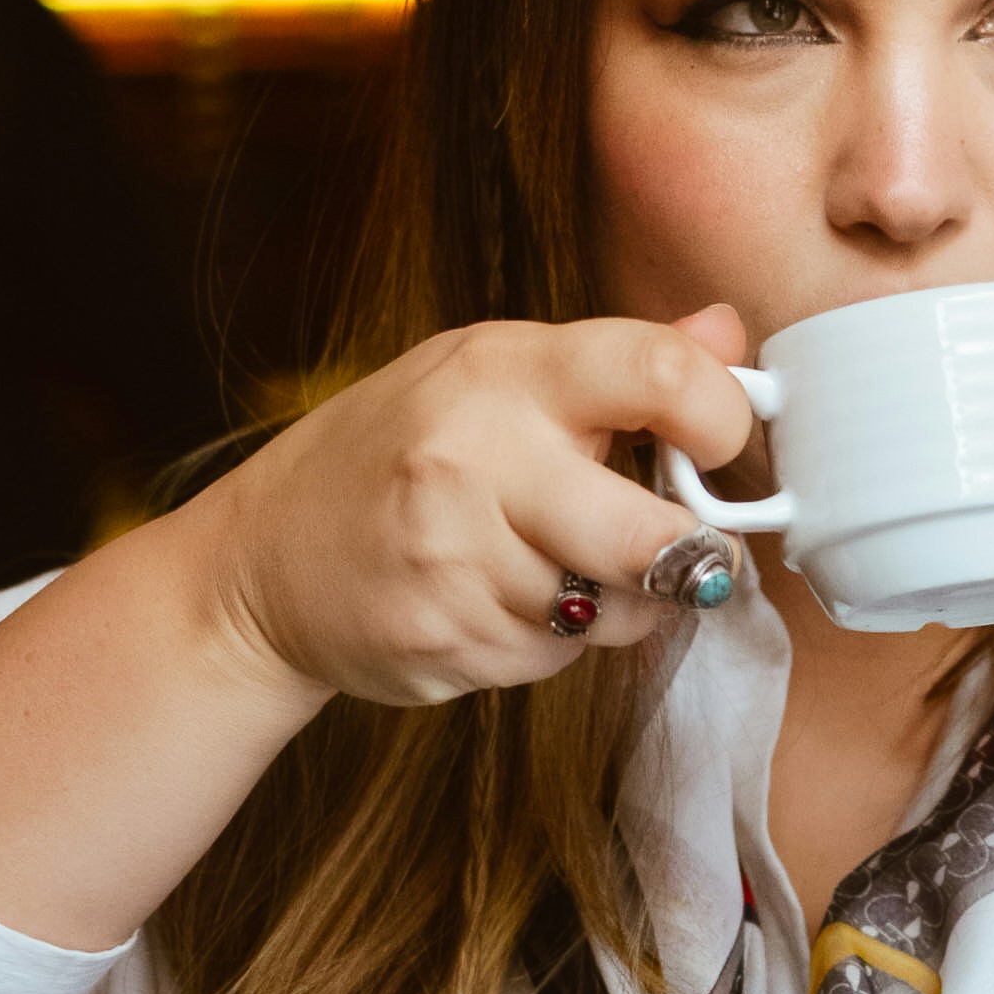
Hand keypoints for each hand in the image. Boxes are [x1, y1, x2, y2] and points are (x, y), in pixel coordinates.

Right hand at [199, 304, 754, 706]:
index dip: (722, 416)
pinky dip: (555, 639)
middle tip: (685, 545)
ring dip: (615, 601)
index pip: (658, 372)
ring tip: (567, 566)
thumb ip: (616, 362)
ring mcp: (455, 558)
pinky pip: (559, 655)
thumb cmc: (400, 454)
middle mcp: (476, 458)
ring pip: (614, 609)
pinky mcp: (447, 641)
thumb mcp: (490, 373)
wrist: (264, 561)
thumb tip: (728, 337)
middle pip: (657, 536)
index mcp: (502, 371)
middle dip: (690, 552)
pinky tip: (501, 601)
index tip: (721, 442)